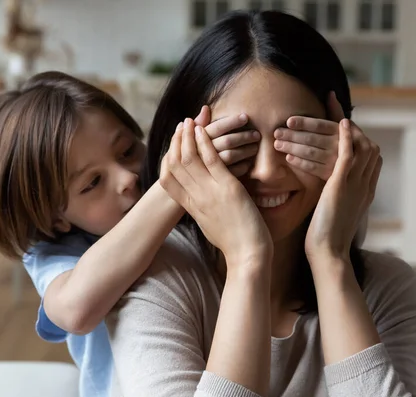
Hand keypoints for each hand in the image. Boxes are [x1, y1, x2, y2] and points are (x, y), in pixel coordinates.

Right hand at [160, 118, 272, 267]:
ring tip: (189, 121)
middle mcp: (196, 198)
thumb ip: (204, 210)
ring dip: (188, 137)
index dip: (167, 159)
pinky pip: (211, 160)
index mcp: (191, 208)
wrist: (248, 255)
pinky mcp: (227, 188)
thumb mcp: (211, 225)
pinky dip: (205, 142)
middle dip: (177, 142)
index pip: (168, 180)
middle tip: (180, 125)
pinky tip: (203, 129)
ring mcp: (210, 192)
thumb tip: (203, 204)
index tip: (172, 145)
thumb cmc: (234, 243)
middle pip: (175, 165)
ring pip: (190, 159)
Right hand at [194, 105, 259, 176]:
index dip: (232, 121)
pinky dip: (244, 166)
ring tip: (255, 147)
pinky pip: (235, 171)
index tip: (245, 117)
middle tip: (256, 134)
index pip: (216, 128)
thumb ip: (199, 125)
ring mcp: (209, 170)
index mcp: (195, 141)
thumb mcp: (192, 140)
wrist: (191, 189)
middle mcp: (201, 154)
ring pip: (231, 155)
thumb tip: (205, 108)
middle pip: (227, 141)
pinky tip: (248, 163)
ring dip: (246, 149)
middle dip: (244, 135)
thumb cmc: (193, 159)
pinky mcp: (218, 182)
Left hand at [273, 91, 344, 180]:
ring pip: (309, 152)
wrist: (357, 170)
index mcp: (342, 131)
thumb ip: (336, 112)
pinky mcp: (331, 174)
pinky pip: (312, 167)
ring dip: (292, 147)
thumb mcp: (345, 129)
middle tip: (276, 133)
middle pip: (312, 138)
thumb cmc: (346, 145)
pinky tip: (288, 158)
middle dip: (292, 135)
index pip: (320, 125)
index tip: (288, 121)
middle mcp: (340, 144)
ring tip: (277, 144)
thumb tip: (330, 93)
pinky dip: (299, 162)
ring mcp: (336, 160)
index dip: (304, 123)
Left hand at [304, 118, 381, 263]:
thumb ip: (339, 199)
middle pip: (369, 149)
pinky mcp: (342, 184)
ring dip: (349, 129)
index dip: (362, 142)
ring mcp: (356, 184)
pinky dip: (347, 136)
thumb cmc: (327, 238)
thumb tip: (331, 193)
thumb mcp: (337, 213)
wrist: (328, 252)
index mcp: (365, 193)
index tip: (351, 128)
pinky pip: (349, 154)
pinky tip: (342, 122)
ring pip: (361, 147)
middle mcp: (365, 186)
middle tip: (342, 112)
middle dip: (356, 129)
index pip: (370, 160)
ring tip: (341, 116)